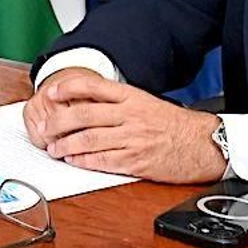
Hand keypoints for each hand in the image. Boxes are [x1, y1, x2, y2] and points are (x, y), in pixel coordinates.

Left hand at [32, 71, 226, 183]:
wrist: (203, 144)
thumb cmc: (174, 124)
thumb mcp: (146, 103)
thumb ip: (118, 102)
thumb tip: (85, 103)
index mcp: (132, 97)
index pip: (93, 86)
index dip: (68, 88)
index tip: (50, 93)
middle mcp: (130, 115)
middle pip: (83, 115)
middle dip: (58, 123)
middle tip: (44, 129)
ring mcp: (132, 139)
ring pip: (88, 140)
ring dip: (65, 145)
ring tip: (54, 148)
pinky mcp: (136, 161)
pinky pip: (102, 161)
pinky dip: (83, 161)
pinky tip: (74, 161)